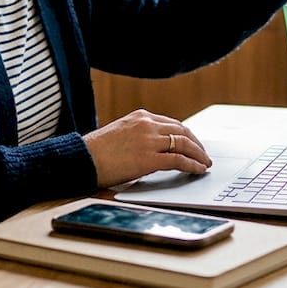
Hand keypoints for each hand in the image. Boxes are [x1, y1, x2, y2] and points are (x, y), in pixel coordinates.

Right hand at [83, 109, 212, 187]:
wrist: (82, 159)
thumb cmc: (96, 151)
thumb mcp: (121, 134)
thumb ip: (140, 136)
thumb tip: (157, 148)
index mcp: (141, 116)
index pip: (173, 123)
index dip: (187, 135)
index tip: (194, 143)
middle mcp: (147, 124)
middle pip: (183, 131)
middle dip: (197, 144)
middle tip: (204, 155)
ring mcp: (149, 140)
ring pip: (184, 144)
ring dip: (198, 154)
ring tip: (205, 163)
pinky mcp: (148, 159)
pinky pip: (178, 160)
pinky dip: (192, 165)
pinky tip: (198, 170)